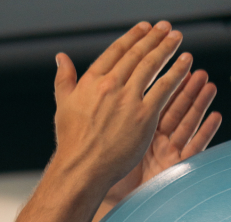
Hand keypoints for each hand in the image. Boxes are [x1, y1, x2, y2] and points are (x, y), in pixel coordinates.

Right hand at [52, 21, 191, 190]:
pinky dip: (177, 72)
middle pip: (136, 54)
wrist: (81, 168)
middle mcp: (109, 86)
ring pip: (152, 65)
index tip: (143, 29)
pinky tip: (185, 63)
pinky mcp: (144, 115)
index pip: (115, 51)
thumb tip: (60, 58)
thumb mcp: (62, 105)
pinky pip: (165, 87)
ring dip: (167, 48)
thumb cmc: (71, 142)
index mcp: (90, 82)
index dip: (132, 37)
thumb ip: (64, 79)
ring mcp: (128, 100)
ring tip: (176, 39)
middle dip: (153, 38)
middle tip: (164, 29)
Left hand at [103, 69, 221, 204]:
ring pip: (185, 124)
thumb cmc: (102, 175)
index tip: (169, 64)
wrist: (105, 201)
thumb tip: (95, 90)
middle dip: (184, 90)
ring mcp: (165, 154)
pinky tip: (215, 117)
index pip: (150, 102)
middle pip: (172, 110)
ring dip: (198, 104)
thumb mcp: (99, 141)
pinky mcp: (174, 169)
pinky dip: (204, 132)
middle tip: (195, 69)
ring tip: (209, 84)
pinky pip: (192, 148)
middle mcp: (152, 141)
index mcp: (135, 131)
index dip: (161, 84)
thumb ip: (101, 116)